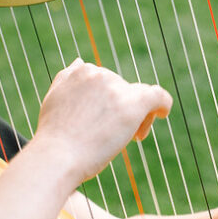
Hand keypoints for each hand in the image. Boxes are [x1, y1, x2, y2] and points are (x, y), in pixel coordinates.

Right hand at [33, 59, 171, 187]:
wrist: (57, 156)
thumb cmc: (54, 137)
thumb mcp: (54, 99)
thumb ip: (67, 79)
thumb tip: (80, 62)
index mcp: (81, 71)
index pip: (106, 81)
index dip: (108, 102)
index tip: (104, 122)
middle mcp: (100, 74)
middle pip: (123, 90)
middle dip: (121, 112)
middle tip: (115, 139)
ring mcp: (116, 88)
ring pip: (138, 98)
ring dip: (137, 116)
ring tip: (129, 139)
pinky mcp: (134, 103)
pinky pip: (157, 96)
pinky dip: (162, 104)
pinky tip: (163, 114)